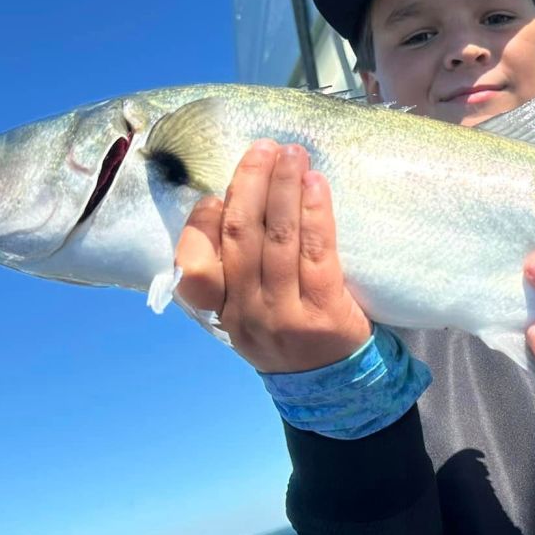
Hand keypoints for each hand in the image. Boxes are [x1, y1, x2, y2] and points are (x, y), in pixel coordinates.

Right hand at [175, 141, 371, 372]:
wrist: (337, 385)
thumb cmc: (290, 334)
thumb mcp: (249, 315)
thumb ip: (234, 272)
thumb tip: (231, 201)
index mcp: (223, 314)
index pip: (196, 267)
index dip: (202, 224)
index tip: (217, 193)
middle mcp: (248, 314)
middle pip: (240, 238)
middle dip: (249, 185)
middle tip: (262, 149)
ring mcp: (286, 314)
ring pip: (277, 239)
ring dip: (282, 188)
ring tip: (291, 153)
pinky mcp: (325, 311)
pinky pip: (317, 251)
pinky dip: (314, 212)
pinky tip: (315, 183)